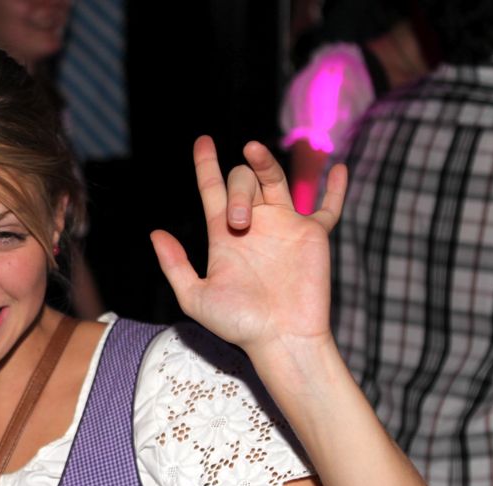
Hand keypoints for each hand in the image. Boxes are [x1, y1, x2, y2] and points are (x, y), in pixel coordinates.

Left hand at [150, 136, 345, 358]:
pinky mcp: (313, 235)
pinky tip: (336, 168)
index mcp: (223, 235)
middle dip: (235, 190)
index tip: (202, 141)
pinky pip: (328, 206)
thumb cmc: (237, 323)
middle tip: (236, 223)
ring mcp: (284, 226)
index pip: (212, 190)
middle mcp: (254, 225)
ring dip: (264, 163)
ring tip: (252, 150)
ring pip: (274, 179)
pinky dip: (336, 188)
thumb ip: (175, 265)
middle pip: (242, 182)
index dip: (206, 165)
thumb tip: (155, 233)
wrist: (280, 337)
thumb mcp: (194, 296)